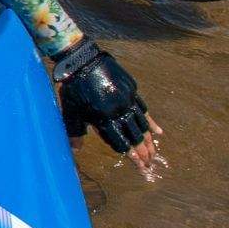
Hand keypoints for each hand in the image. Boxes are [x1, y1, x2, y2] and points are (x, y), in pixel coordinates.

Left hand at [57, 43, 166, 181]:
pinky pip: (144, 109)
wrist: (81, 60)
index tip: (141, 167)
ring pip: (142, 124)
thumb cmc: (72, 87)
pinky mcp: (132, 90)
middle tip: (151, 165)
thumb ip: (74, 131)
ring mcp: (128, 99)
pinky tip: (159, 132)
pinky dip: (151, 122)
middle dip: (144, 152)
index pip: (122, 143)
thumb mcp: (70, 111)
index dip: (132, 156)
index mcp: (105, 118)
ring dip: (149, 140)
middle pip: (136, 136)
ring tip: (155, 153)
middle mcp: (120, 110)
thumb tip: (75, 150)